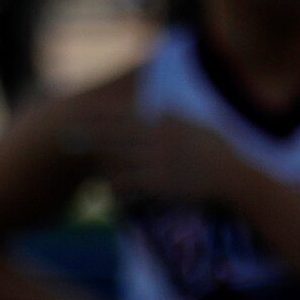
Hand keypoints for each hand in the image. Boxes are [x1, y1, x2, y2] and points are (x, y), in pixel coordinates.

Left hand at [71, 105, 244, 206]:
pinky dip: (116, 189)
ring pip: (116, 162)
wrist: (235, 177)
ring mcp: (156, 162)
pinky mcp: (158, 185)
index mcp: (163, 122)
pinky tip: (107, 193)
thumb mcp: (196, 124)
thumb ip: (174, 114)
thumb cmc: (218, 150)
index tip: (79, 110)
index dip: (99, 113)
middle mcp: (156, 139)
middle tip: (64, 138)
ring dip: (100, 168)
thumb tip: (158, 106)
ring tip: (87, 173)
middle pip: (113, 135)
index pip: (124, 113)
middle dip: (87, 136)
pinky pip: (128, 186)